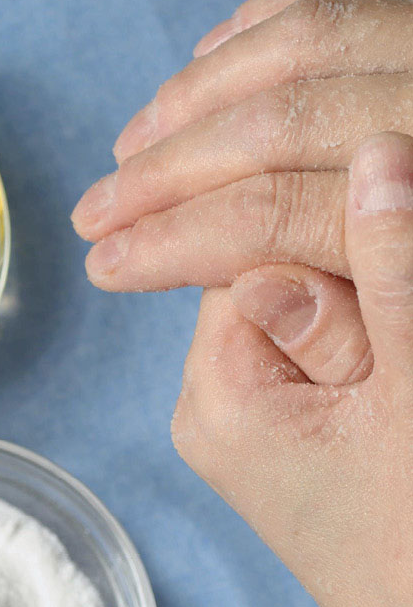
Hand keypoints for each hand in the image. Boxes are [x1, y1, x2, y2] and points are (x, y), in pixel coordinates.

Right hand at [71, 0, 412, 291]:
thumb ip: (346, 327)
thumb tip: (252, 289)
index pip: (277, 214)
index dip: (177, 243)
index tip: (109, 264)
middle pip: (272, 125)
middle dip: (165, 175)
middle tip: (97, 212)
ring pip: (297, 42)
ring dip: (194, 97)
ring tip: (133, 148)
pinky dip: (261, 26)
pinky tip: (205, 60)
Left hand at [171, 132, 412, 606]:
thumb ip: (392, 274)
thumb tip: (375, 159)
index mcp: (222, 392)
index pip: (246, 254)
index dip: (326, 236)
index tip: (385, 264)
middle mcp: (211, 409)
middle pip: (270, 284)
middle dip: (348, 288)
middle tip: (395, 370)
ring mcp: (243, 431)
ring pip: (301, 322)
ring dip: (363, 325)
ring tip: (394, 399)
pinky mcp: (279, 447)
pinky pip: (313, 366)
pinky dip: (360, 359)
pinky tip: (388, 400)